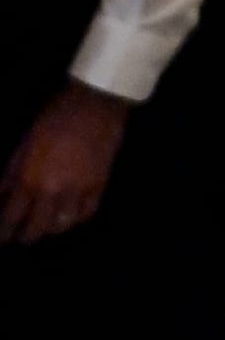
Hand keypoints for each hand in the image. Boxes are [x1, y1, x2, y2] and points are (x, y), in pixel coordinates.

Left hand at [0, 81, 130, 242]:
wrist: (95, 104)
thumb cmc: (54, 117)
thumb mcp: (24, 144)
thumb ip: (11, 174)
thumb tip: (2, 196)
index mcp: (29, 180)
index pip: (11, 218)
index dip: (3, 231)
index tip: (2, 235)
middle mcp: (52, 192)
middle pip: (36, 229)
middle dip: (25, 235)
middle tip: (20, 234)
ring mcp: (78, 191)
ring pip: (61, 226)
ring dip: (50, 228)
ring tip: (45, 225)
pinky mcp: (99, 186)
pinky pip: (86, 214)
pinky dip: (75, 218)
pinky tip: (69, 215)